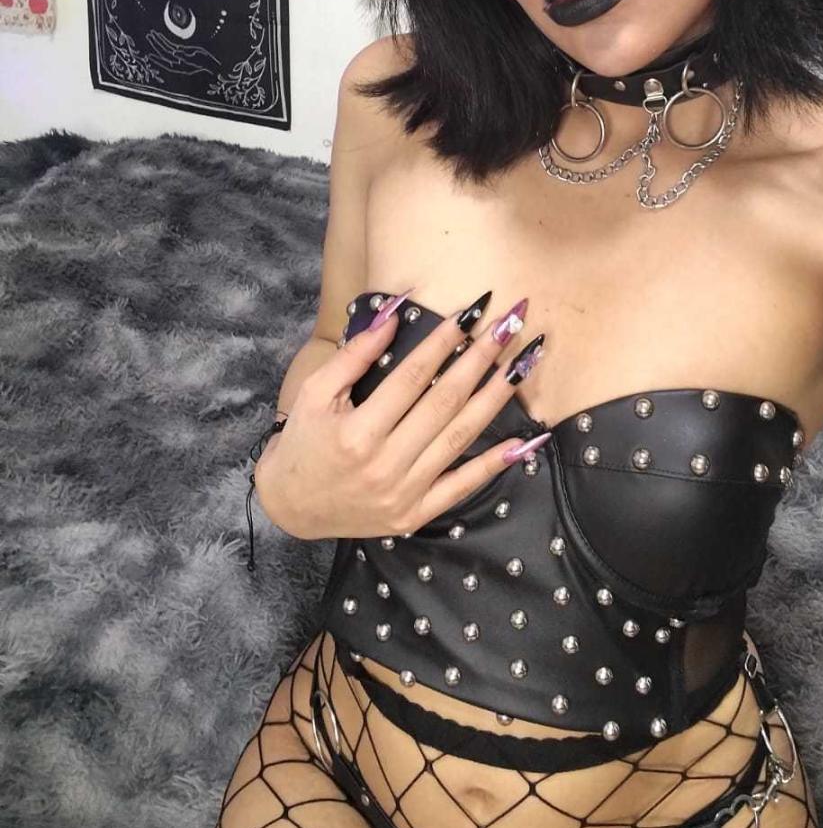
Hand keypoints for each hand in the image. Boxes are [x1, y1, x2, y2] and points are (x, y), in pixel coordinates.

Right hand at [255, 293, 547, 539]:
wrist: (290, 508)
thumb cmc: (303, 442)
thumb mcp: (315, 392)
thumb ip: (354, 355)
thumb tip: (394, 313)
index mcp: (357, 432)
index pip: (412, 376)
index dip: (443, 341)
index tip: (471, 312)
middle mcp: (384, 465)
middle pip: (445, 402)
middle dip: (482, 359)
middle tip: (511, 325)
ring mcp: (403, 493)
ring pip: (461, 437)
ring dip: (497, 398)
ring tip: (524, 364)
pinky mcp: (415, 515)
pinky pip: (463, 487)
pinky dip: (495, 464)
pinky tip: (525, 438)